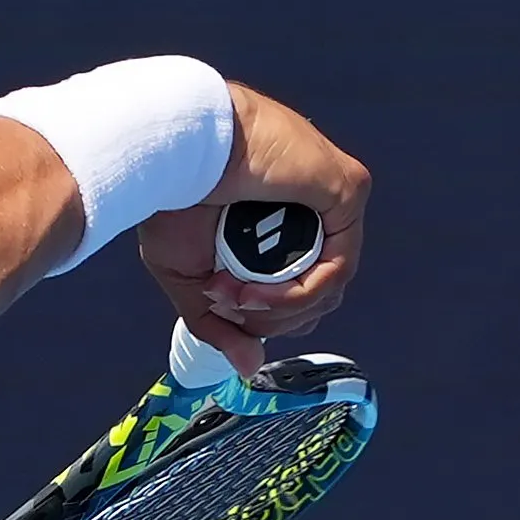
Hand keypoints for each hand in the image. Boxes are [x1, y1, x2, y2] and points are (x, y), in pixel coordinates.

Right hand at [137, 83, 371, 375]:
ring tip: (232, 295)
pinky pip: (338, 268)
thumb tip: (250, 368)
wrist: (172, 152)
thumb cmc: (171, 201)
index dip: (265, 319)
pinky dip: (297, 293)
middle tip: (224, 302)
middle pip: (317, 298)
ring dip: (277, 311)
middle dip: (269, 319)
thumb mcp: (190, 278)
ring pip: (329, 288)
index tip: (221, 307)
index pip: (298, 294)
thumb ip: (220, 323)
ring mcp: (336, 203)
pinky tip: (256, 294)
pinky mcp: (348, 192)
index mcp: (280, 228)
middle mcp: (314, 216)